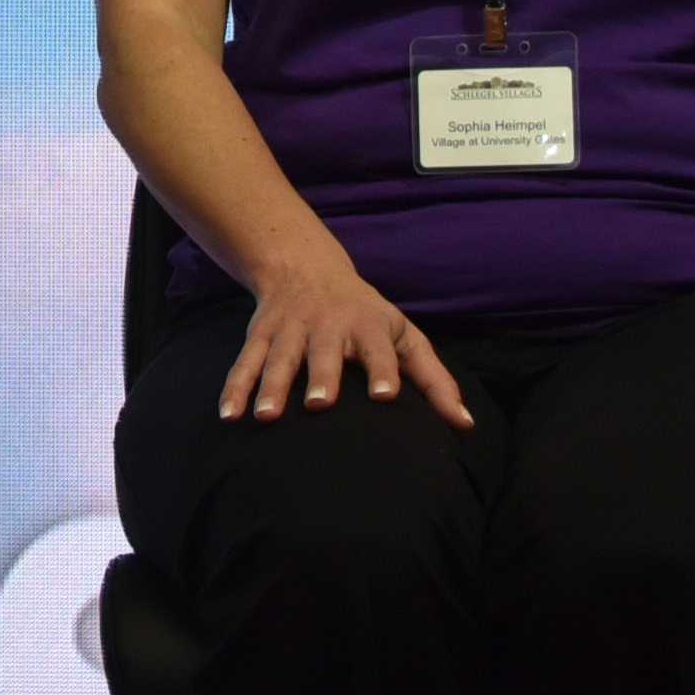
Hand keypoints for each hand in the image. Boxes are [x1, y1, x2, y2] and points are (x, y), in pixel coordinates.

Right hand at [221, 239, 470, 429]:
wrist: (307, 269)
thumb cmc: (367, 316)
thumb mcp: (405, 338)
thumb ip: (434, 381)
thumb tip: (465, 425)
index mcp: (368, 325)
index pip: (378, 348)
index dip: (382, 370)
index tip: (386, 395)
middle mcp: (327, 325)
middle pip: (323, 352)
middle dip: (320, 375)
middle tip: (319, 403)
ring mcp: (290, 329)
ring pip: (278, 358)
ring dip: (270, 386)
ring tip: (265, 417)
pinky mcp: (260, 335)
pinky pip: (244, 363)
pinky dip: (234, 388)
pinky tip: (228, 416)